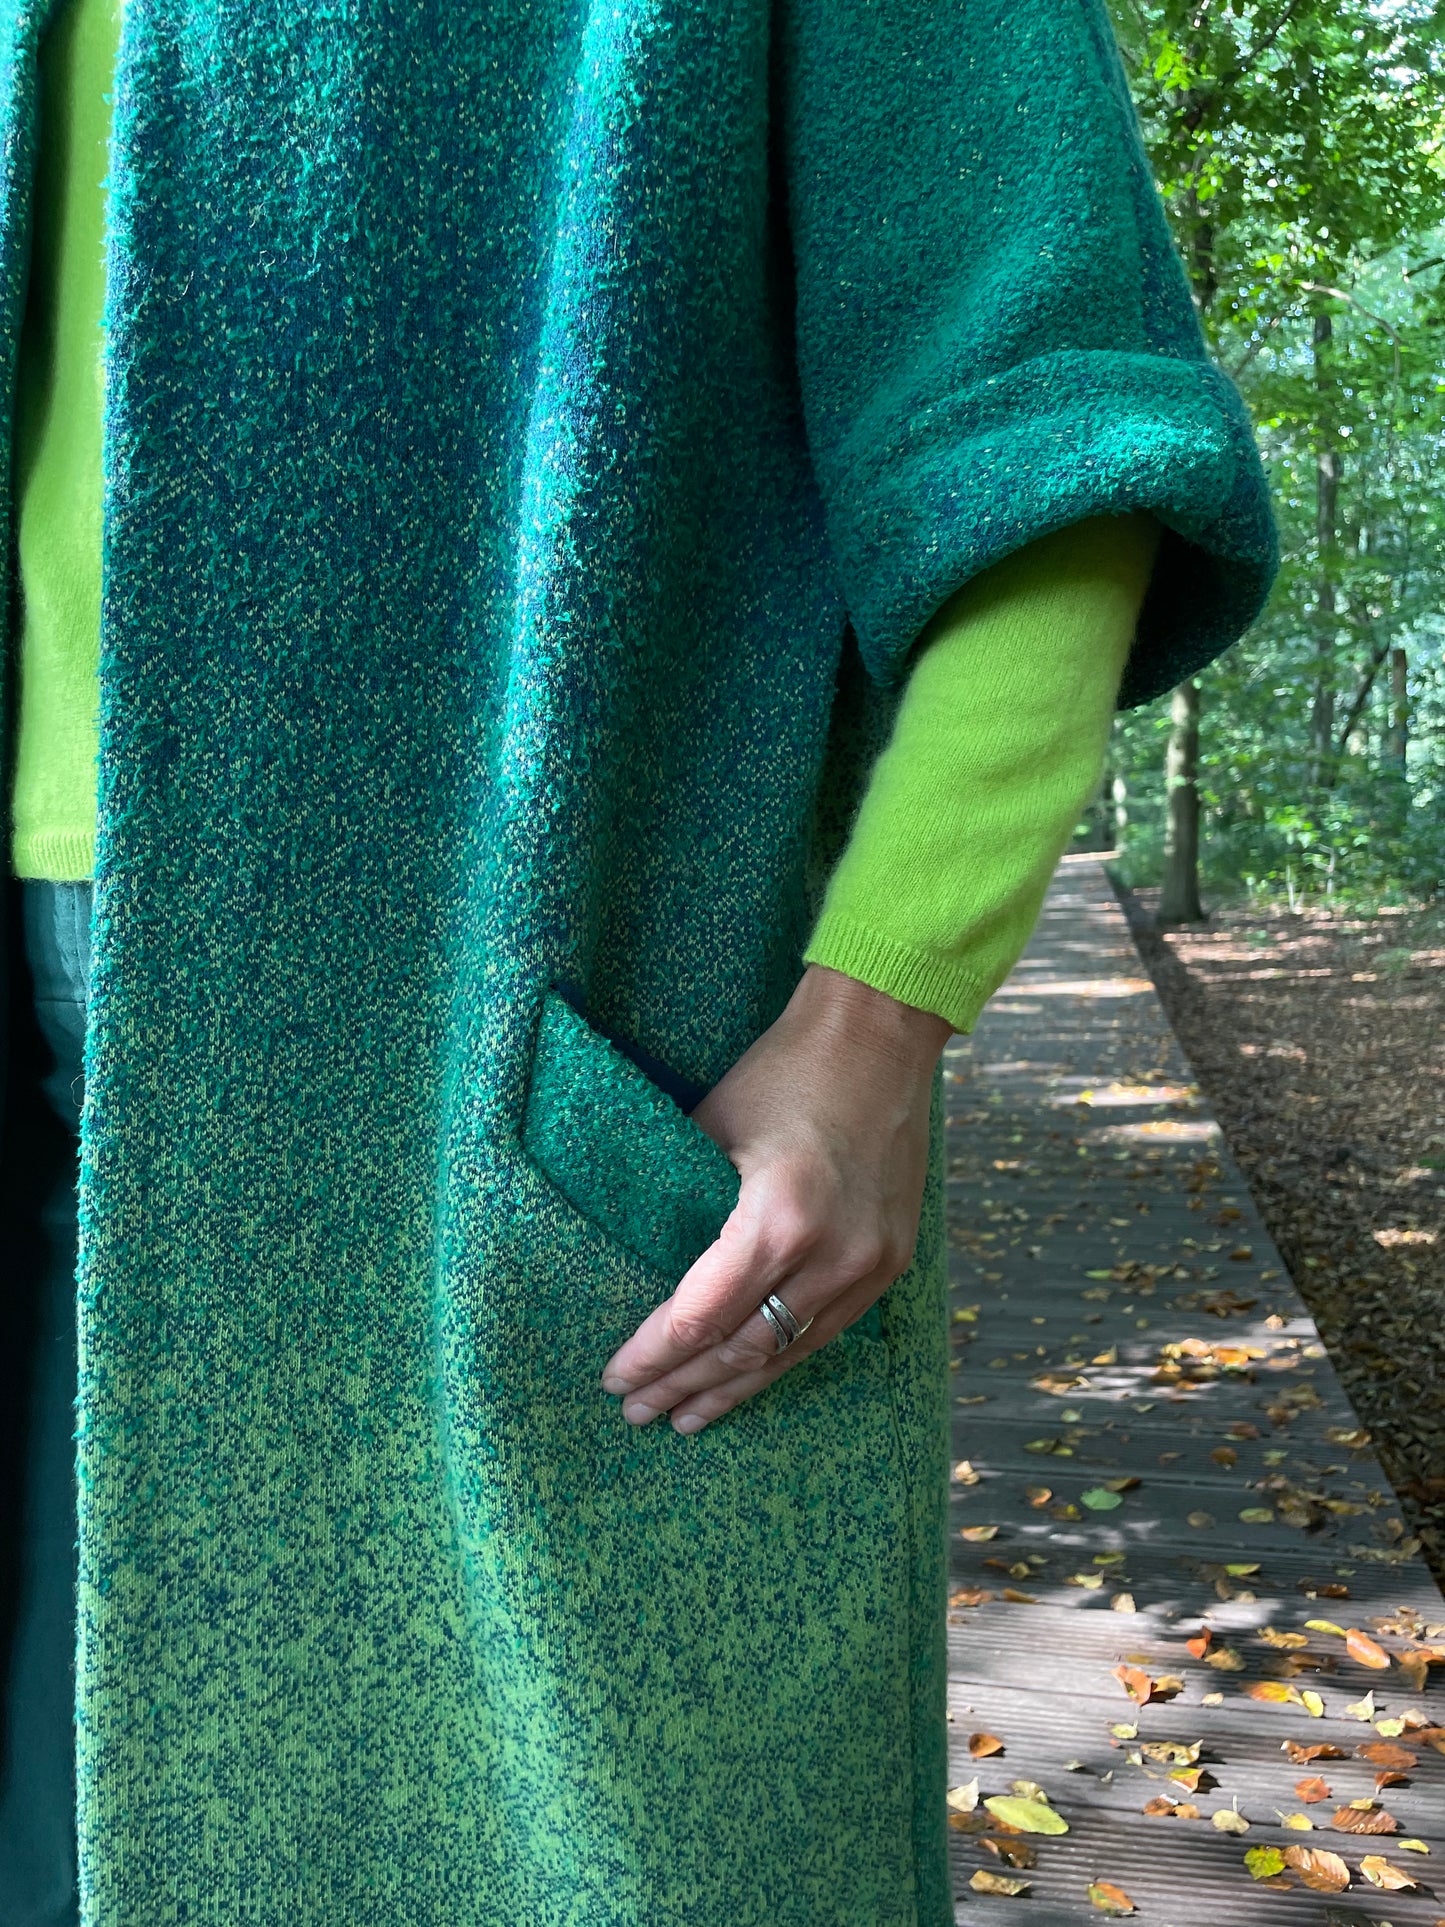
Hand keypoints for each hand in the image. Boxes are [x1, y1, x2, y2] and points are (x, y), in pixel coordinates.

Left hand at [599, 964, 950, 1433]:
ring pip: (789, 1352)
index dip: (653, 1355)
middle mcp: (832, 1255)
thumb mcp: (710, 1127)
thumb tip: (631, 1258)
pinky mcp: (892, 1261)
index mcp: (778, 1218)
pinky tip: (750, 1377)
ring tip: (685, 1416)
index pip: (700, 1317)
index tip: (615, 1376)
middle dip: (683, 1384)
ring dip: (733, 1387)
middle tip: (635, 1411)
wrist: (880, 1037)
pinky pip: (828, 1329)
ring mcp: (870, 1264)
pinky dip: (782, 1358)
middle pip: (742, 1348)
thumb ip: (677, 1202)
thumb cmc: (784, 1071)